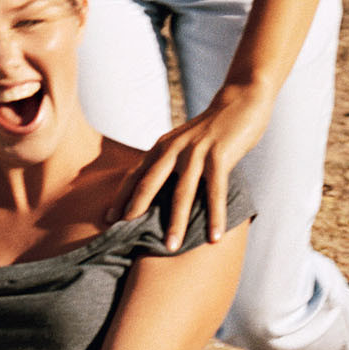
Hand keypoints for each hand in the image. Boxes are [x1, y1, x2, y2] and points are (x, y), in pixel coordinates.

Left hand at [116, 83, 274, 247]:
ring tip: (171, 247)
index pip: (135, 175)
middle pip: (149, 184)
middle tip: (125, 236)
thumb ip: (170, 163)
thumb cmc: (210, 129)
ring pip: (182, 192)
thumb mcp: (183, 143)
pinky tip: (215, 237)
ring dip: (177, 223)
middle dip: (136, 210)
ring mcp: (196, 152)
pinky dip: (215, 215)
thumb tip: (157, 193)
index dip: (121, 197)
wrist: (240, 101)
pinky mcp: (219, 155)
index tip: (108, 220)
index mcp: (162, 147)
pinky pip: (216, 191)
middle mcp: (174, 149)